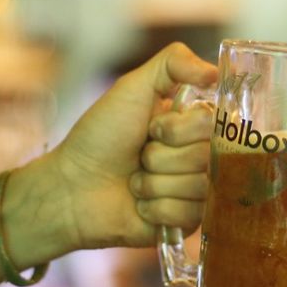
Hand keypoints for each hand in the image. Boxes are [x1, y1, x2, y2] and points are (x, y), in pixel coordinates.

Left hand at [50, 42, 216, 249]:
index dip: (178, 128)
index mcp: (193, 125)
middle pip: (206, 156)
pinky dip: (156, 208)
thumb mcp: (132, 87)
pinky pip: (188, 214)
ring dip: (155, 183)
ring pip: (198, 186)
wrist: (72, 186)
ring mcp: (195, 191)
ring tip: (135, 181)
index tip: (152, 128)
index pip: (213, 123)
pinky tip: (139, 205)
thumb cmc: (100, 135)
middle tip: (140, 155)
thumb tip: (215, 71)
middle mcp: (200, 157)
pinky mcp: (186, 223)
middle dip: (162, 156)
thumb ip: (174, 63)